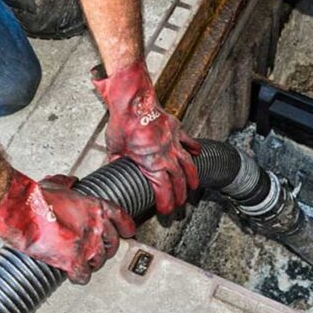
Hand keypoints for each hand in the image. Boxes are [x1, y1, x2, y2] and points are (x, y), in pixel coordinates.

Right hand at [0, 170, 135, 283]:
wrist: (23, 212)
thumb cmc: (37, 198)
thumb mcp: (56, 184)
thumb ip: (67, 184)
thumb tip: (70, 182)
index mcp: (96, 207)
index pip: (121, 218)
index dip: (126, 227)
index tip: (127, 232)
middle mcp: (97, 226)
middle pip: (112, 243)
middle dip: (106, 248)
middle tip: (98, 251)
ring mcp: (87, 245)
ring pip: (100, 261)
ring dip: (93, 263)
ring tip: (85, 263)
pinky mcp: (74, 261)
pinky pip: (84, 275)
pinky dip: (79, 277)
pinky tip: (74, 275)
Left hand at [92, 62, 200, 214]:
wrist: (133, 101)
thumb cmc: (123, 123)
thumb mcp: (115, 148)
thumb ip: (118, 160)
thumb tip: (115, 167)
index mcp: (151, 164)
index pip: (163, 189)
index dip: (166, 202)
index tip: (166, 210)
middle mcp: (166, 156)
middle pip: (178, 180)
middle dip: (181, 195)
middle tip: (181, 205)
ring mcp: (173, 143)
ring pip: (188, 164)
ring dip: (192, 177)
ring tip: (194, 186)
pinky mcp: (176, 129)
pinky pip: (188, 141)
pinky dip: (194, 148)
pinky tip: (198, 153)